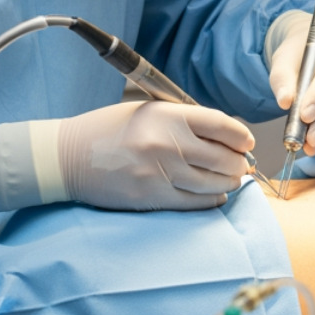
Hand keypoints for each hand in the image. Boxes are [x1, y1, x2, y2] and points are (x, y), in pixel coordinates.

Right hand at [60, 100, 253, 209]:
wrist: (69, 157)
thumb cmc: (108, 130)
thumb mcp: (148, 111)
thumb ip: (184, 121)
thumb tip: (223, 136)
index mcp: (168, 116)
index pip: (222, 125)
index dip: (241, 136)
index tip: (246, 142)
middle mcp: (168, 144)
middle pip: (224, 158)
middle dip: (239, 163)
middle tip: (241, 164)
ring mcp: (160, 173)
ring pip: (214, 183)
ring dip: (228, 182)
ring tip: (230, 179)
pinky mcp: (152, 198)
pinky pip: (195, 203)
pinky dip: (211, 199)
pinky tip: (214, 194)